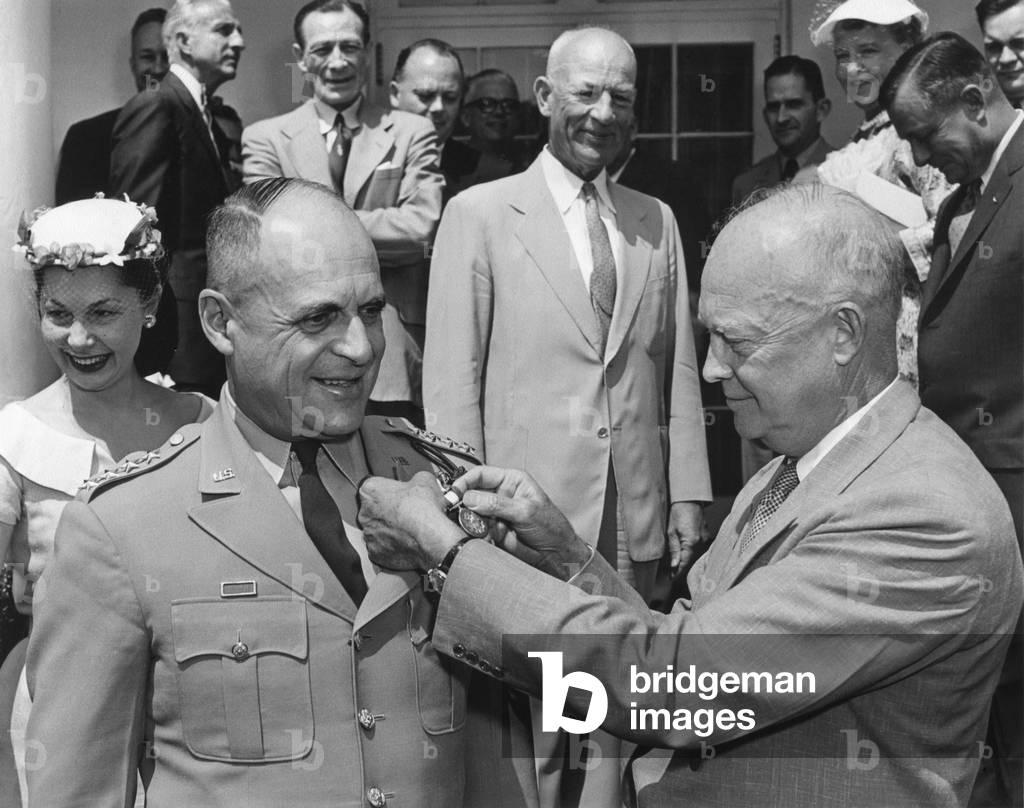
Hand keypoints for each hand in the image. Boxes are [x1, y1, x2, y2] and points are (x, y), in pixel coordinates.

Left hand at [358, 472, 463, 570]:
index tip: (399, 493)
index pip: (375, 486)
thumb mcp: (425, 480)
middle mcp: (364, 513)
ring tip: (409, 527)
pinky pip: (382, 547)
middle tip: (406, 510)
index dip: (389, 489)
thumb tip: (419, 481)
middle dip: (388, 510)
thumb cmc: (425, 511)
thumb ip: (414, 478)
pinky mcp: (375, 553)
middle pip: (373, 509)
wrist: (432, 539)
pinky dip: (391, 545)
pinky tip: (407, 541)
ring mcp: (368, 535)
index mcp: (370, 490)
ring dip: (389, 528)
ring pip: (377, 530)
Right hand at [454, 466, 590, 577]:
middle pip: (472, 495)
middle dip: (465, 506)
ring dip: (472, 523)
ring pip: (472, 515)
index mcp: (511, 481)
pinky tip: (488, 540)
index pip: (480, 474)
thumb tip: (470, 498)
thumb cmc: (551, 527)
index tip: (453, 493)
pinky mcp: (493, 531)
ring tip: (483, 531)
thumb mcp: (525, 511)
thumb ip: (497, 504)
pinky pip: (477, 531)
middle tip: (462, 516)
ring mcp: (495, 514)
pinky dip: (478, 536)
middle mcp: (500, 495)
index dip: (464, 482)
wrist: (557, 556)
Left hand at [667, 501, 706, 571]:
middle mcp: (701, 542)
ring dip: (686, 559)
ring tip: (675, 565)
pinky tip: (684, 553)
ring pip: (694, 554)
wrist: (689, 499)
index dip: (677, 572)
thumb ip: (674, 549)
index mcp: (692, 542)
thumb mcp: (671, 532)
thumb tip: (674, 565)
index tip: (671, 578)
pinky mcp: (706, 534)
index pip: (684, 562)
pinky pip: (698, 547)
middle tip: (671, 574)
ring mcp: (706, 538)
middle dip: (681, 567)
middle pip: (690, 560)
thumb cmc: (678, 513)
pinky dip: (691, 551)